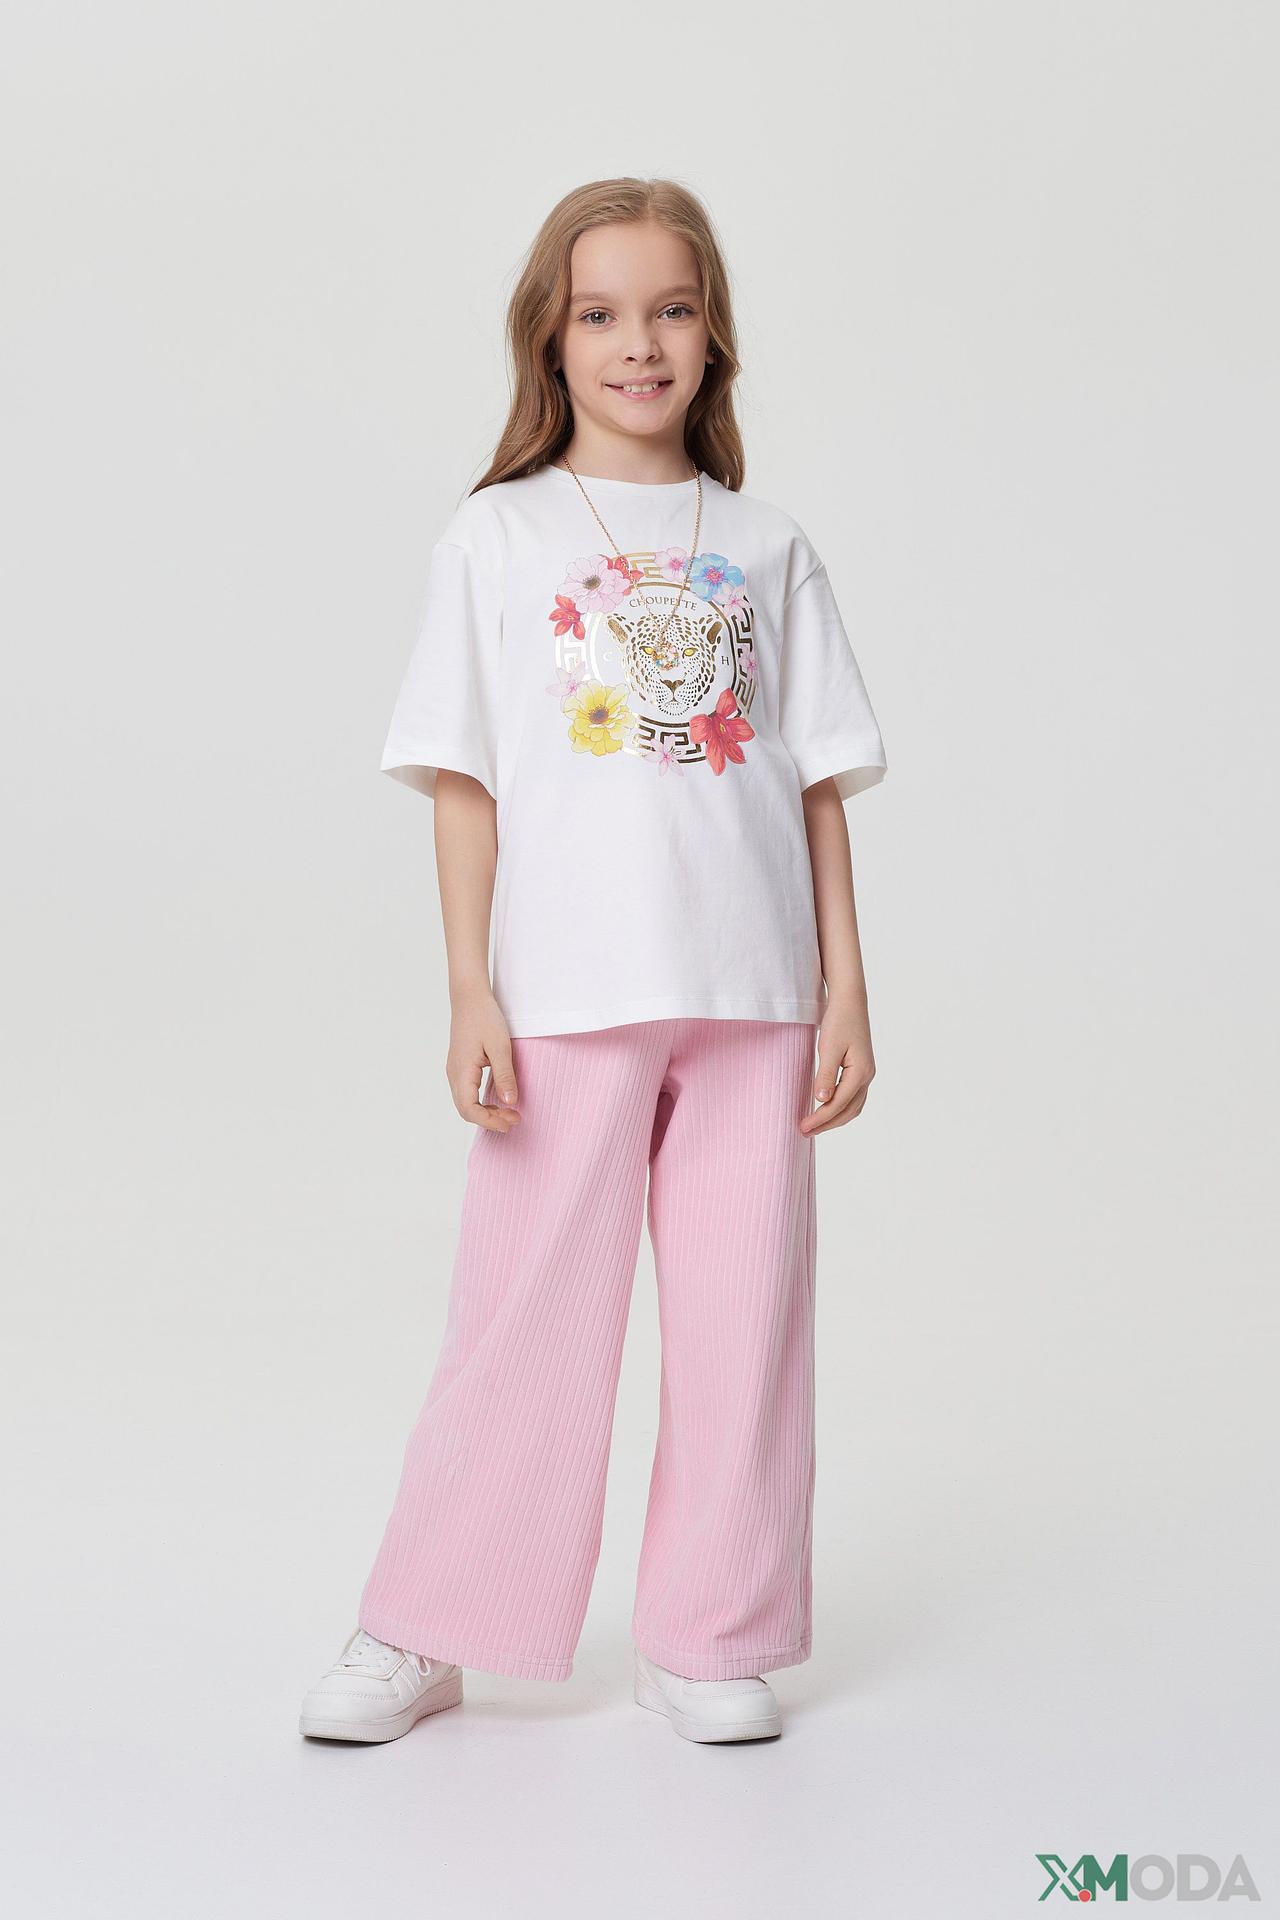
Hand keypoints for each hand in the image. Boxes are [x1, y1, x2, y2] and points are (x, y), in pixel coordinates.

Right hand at [447, 986, 520, 1130]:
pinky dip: (481, 1102)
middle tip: (514, 1120)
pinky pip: (466, 1093)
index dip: (489, 1121)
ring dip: (486, 1112)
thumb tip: (510, 1102)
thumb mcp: (501, 1047)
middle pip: (466, 1110)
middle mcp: (454, 1074)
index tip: (510, 1122)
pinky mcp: (459, 1067)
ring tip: (509, 1113)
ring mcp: (455, 1071)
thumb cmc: (485, 1018)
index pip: (469, 1109)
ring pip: (465, 1103)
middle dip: (489, 1120)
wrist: (470, 997)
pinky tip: (498, 1100)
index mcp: (462, 1071)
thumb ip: (505, 1076)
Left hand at [800, 995, 874, 1135]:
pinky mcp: (861, 1070)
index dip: (820, 1118)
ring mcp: (866, 1074)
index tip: (803, 1127)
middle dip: (827, 1124)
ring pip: (853, 1106)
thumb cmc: (838, 1020)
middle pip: (849, 1110)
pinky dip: (840, 1108)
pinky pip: (853, 1097)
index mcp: (861, 1072)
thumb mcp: (828, 1047)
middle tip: (805, 1132)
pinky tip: (826, 1109)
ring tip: (814, 1126)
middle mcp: (867, 1076)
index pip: (839, 1104)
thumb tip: (822, 1101)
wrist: (850, 1001)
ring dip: (835, 1119)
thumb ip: (825, 1075)